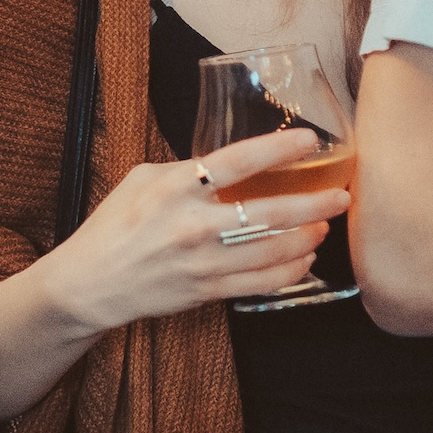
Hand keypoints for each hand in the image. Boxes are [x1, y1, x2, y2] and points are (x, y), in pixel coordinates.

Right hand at [35, 130, 348, 335]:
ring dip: (308, 237)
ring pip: (273, 251)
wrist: (91, 283)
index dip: (278, 149)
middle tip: (341, 195)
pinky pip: (262, 282)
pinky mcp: (207, 292)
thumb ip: (188, 170)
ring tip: (325, 225)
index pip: (237, 162)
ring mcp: (203, 263)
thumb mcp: (143, 180)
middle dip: (314, 204)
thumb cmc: (114, 224)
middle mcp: (192, 225)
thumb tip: (229, 165)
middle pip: (269, 212)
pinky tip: (304, 258)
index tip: (310, 140)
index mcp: (175, 188)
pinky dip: (291, 270)